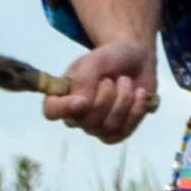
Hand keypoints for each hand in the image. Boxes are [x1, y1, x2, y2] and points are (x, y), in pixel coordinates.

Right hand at [40, 35, 157, 143]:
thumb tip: (81, 104)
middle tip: (111, 78)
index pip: (51, 111)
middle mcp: (76, 115)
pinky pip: (124, 132)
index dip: (64, 109)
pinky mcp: (117, 131)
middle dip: (107, 95)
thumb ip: (83, 80)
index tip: (81, 100)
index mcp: (63, 95)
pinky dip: (136, 111)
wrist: (138, 60)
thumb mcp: (95, 61)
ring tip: (125, 81)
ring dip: (123, 99)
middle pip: (87, 120)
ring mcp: (96, 126)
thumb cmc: (110, 58)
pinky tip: (140, 93)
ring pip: (108, 126)